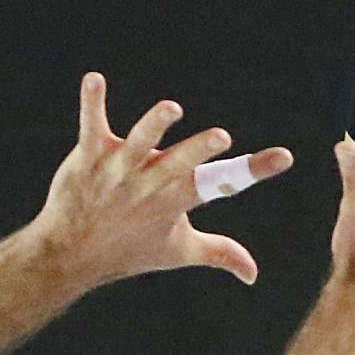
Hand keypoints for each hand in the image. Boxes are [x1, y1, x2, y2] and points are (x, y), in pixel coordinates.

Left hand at [26, 74, 291, 292]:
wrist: (70, 254)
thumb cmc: (129, 250)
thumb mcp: (179, 252)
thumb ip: (220, 254)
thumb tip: (253, 274)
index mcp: (176, 200)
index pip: (222, 184)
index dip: (255, 170)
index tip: (284, 156)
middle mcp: (150, 182)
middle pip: (181, 162)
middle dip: (200, 149)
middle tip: (222, 137)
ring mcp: (119, 168)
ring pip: (140, 141)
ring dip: (154, 125)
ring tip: (171, 109)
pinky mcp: (90, 155)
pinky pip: (91, 124)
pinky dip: (93, 102)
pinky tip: (94, 80)